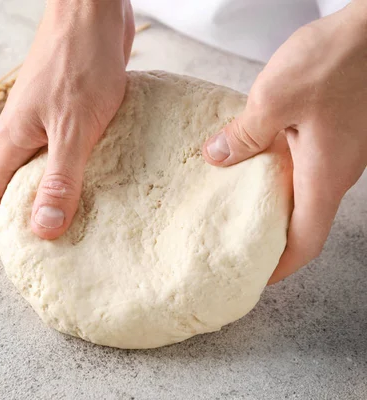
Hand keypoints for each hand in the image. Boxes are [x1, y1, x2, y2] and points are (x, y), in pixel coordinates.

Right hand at [0, 0, 133, 238]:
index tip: (36, 243)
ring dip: (63, 185)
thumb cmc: (79, 63)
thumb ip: (60, 179)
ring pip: (44, 164)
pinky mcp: (66, 109)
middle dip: (39, 208)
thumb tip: (44, 229)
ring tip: (93, 209)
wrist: (92, 11)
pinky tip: (105, 172)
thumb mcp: (73, 130)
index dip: (9, 222)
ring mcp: (43, 119)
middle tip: (72, 233)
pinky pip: (66, 146)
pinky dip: (80, 163)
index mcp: (11, 140)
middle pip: (18, 182)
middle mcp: (21, 132)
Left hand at [202, 2, 366, 283]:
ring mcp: (337, 153)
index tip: (252, 276)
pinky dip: (275, 173)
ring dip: (269, 202)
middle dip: (268, 237)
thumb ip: (243, 134)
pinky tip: (248, 159)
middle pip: (302, 222)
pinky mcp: (333, 133)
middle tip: (231, 240)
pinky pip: (302, 166)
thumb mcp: (274, 99)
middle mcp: (335, 173)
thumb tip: (216, 157)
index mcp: (324, 177)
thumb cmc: (337, 60)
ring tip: (229, 203)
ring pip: (301, 193)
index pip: (304, 242)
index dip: (279, 266)